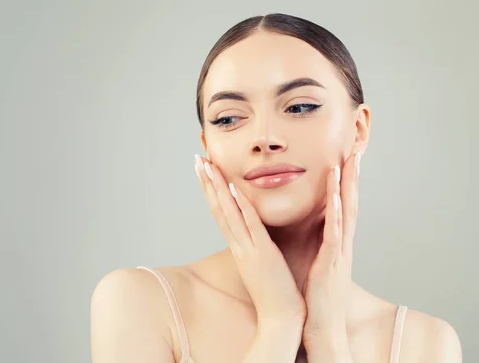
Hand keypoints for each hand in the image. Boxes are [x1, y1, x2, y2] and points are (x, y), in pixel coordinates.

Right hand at [194, 155, 305, 326]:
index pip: (221, 213)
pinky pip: (250, 225)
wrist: (281, 320)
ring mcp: (248, 249)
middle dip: (207, 183)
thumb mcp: (262, 264)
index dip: (211, 191)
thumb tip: (255, 234)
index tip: (205, 170)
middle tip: (197, 159)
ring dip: (216, 188)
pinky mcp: (262, 254)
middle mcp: (239, 245)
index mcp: (240, 247)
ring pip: (228, 213)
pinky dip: (240, 206)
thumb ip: (256, 246)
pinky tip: (232, 187)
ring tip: (207, 165)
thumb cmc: (275, 293)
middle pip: (218, 208)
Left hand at [301, 152, 360, 359]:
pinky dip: (337, 213)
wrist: (321, 328)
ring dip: (347, 187)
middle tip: (354, 151)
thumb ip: (321, 248)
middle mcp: (342, 245)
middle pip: (350, 204)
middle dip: (352, 177)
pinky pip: (335, 234)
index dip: (345, 184)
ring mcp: (339, 253)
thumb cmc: (318, 298)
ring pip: (346, 213)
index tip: (345, 161)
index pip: (343, 207)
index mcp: (336, 244)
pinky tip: (338, 197)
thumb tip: (316, 235)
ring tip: (346, 163)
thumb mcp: (320, 266)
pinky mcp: (331, 264)